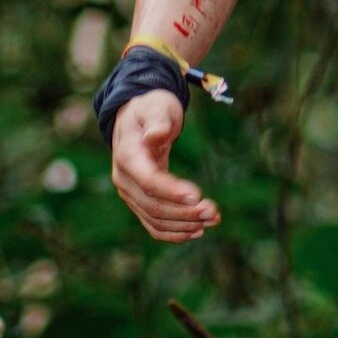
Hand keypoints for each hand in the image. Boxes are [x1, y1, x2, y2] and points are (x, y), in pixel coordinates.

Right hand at [111, 90, 220, 241]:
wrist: (139, 117)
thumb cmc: (151, 108)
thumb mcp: (157, 106)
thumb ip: (158, 120)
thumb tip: (157, 135)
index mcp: (127, 155)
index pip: (148, 180)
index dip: (172, 191)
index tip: (198, 196)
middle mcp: (124, 179)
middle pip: (153, 205)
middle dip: (185, 212)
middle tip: (214, 211)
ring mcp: (130, 193)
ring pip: (155, 219)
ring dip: (185, 224)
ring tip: (213, 219)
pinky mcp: (139, 201)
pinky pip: (153, 224)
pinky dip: (174, 232)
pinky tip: (196, 231)